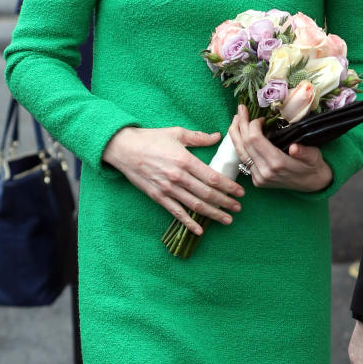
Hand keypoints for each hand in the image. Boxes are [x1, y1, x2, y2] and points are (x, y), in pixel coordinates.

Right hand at [102, 125, 243, 237]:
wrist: (123, 149)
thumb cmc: (150, 139)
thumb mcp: (176, 133)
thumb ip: (198, 137)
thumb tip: (217, 137)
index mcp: (185, 160)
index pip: (212, 177)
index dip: (228, 186)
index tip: (240, 192)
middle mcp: (178, 177)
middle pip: (207, 193)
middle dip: (225, 202)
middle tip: (238, 208)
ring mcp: (167, 189)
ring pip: (195, 205)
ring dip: (213, 214)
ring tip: (227, 220)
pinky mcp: (158, 197)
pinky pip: (176, 213)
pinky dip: (188, 223)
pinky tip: (200, 230)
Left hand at [228, 103, 332, 192]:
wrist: (312, 184)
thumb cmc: (313, 166)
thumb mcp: (314, 156)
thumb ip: (304, 152)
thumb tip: (294, 148)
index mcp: (277, 164)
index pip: (255, 139)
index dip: (253, 124)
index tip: (261, 117)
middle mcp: (264, 172)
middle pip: (244, 144)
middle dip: (241, 124)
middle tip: (241, 109)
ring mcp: (259, 177)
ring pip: (240, 152)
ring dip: (236, 134)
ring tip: (236, 118)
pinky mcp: (256, 180)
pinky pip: (243, 159)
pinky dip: (240, 144)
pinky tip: (240, 134)